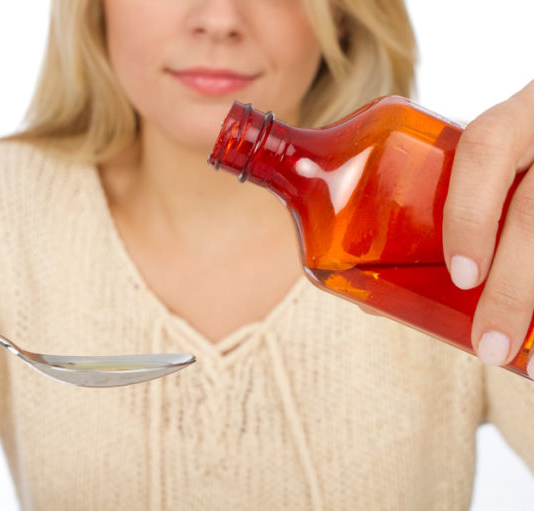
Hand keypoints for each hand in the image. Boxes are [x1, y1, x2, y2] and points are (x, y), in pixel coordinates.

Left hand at [443, 80, 533, 376]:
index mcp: (520, 114)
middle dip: (515, 286)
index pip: (488, 146)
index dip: (470, 212)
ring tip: (531, 362)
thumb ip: (448, 211)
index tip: (463, 277)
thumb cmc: (520, 167)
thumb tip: (371, 300)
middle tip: (489, 346)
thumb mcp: (496, 166)